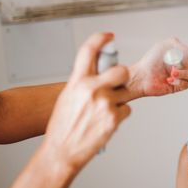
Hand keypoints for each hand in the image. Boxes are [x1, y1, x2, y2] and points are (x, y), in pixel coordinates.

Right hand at [43, 33, 131, 172]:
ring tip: (102, 113)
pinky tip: (104, 123)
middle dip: (122, 76)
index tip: (109, 36)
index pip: (89, 51)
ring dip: (118, 101)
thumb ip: (83, 83)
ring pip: (125, 93)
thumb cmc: (63, 126)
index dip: (100, 39)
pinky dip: (119, 116)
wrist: (61, 151)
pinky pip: (126, 110)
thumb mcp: (68, 97)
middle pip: (120, 70)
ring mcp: (105, 103)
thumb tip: (98, 75)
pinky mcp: (115, 118)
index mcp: (77, 82)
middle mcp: (92, 89)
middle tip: (116, 84)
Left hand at [127, 37, 187, 98]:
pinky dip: (179, 81)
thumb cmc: (151, 60)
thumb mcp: (167, 46)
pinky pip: (186, 84)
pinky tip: (169, 79)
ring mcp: (182, 76)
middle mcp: (184, 64)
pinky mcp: (178, 86)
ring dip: (183, 72)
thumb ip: (184, 47)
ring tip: (171, 72)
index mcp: (182, 53)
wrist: (141, 76)